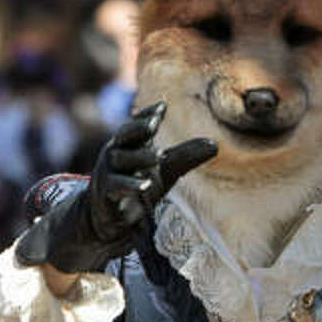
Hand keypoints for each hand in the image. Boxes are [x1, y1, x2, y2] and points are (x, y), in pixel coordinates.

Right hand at [15, 102, 216, 272]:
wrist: (108, 217)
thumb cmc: (138, 184)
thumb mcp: (165, 169)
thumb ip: (187, 156)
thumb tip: (215, 145)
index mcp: (131, 144)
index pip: (138, 125)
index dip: (148, 114)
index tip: (162, 105)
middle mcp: (117, 153)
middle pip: (125, 135)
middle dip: (138, 127)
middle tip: (155, 123)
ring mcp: (108, 172)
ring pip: (121, 159)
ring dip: (139, 157)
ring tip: (159, 156)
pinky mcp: (106, 193)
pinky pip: (116, 186)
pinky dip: (130, 185)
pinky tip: (145, 185)